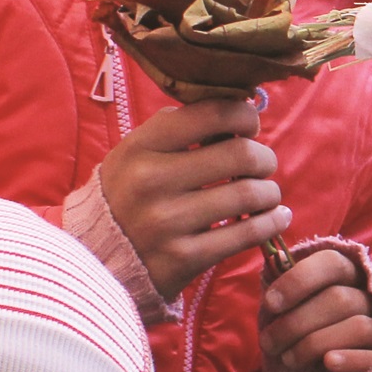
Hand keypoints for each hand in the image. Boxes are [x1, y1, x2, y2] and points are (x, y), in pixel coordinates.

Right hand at [97, 97, 287, 299]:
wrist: (94, 260)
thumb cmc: (125, 197)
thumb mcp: (134, 154)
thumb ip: (177, 130)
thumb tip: (237, 110)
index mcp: (140, 147)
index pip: (211, 114)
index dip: (244, 116)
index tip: (250, 126)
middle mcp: (152, 181)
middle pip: (240, 155)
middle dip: (264, 158)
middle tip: (263, 164)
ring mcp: (168, 222)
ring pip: (249, 194)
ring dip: (270, 192)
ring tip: (267, 194)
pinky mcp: (184, 258)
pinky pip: (246, 234)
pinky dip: (271, 222)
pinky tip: (277, 217)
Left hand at [260, 247, 371, 371]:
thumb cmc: (311, 328)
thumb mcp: (297, 304)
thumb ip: (288, 287)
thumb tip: (274, 261)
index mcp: (349, 274)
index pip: (332, 263)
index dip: (300, 280)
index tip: (271, 303)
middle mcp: (370, 295)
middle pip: (339, 299)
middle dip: (296, 322)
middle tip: (268, 342)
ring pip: (358, 326)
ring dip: (315, 343)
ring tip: (288, 359)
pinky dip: (351, 359)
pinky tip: (328, 363)